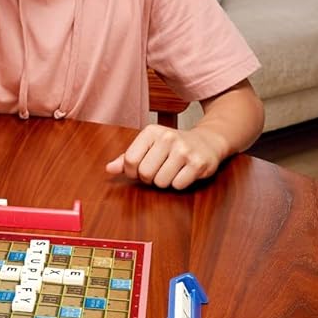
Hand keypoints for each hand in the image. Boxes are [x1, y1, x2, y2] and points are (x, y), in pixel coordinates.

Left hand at [105, 125, 222, 188]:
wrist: (208, 141)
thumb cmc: (173, 147)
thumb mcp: (149, 146)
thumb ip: (127, 157)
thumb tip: (109, 169)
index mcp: (152, 132)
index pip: (130, 161)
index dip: (133, 172)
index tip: (141, 168)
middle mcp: (168, 137)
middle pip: (145, 174)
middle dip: (150, 178)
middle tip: (160, 169)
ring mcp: (184, 150)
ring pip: (161, 182)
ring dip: (165, 182)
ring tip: (173, 170)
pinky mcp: (198, 163)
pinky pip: (178, 185)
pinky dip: (179, 183)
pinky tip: (185, 172)